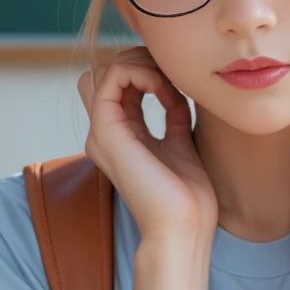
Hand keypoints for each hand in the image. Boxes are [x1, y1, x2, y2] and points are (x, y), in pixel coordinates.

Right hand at [78, 46, 217, 240]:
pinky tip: (162, 87)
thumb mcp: (181, 144)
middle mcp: (105, 134)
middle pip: (104, 73)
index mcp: (121, 137)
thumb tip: (175, 92)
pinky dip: (139, 71)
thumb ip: (173, 117)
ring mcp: (101, 133)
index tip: (179, 87)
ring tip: (166, 81)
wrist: (183, 228)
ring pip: (103, 70)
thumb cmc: (187, 198)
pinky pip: (111, 78)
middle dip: (138, 61)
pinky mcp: (106, 133)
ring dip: (139, 63)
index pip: (118, 85)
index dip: (146, 71)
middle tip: (170, 75)